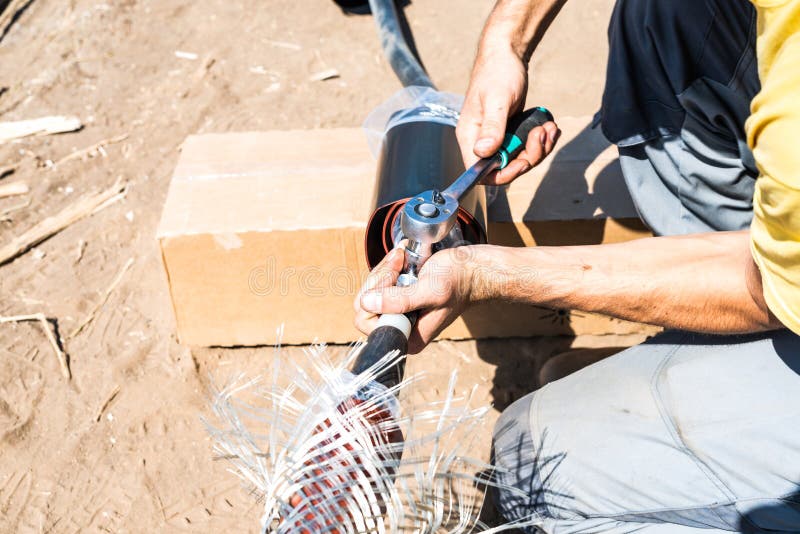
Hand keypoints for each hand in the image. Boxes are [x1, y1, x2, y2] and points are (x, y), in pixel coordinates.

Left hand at [354, 247, 475, 353]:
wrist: (472, 269)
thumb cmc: (458, 281)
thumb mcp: (429, 291)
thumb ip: (398, 301)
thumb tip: (366, 303)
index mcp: (407, 338)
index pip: (365, 321)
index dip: (375, 295)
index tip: (395, 276)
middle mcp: (400, 329)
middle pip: (364, 304)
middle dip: (380, 277)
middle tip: (399, 262)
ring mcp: (399, 314)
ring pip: (370, 291)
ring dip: (384, 269)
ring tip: (402, 258)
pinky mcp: (400, 299)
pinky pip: (379, 284)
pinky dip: (387, 268)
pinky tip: (402, 259)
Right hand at [456, 48, 559, 184]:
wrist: (506, 55)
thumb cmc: (497, 72)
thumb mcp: (497, 100)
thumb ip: (492, 127)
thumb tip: (482, 152)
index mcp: (470, 137)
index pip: (480, 172)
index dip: (503, 173)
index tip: (523, 161)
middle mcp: (481, 141)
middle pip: (505, 168)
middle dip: (529, 156)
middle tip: (542, 133)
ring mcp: (496, 138)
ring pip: (519, 159)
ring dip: (539, 147)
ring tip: (548, 126)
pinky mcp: (510, 133)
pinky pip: (526, 147)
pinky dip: (541, 140)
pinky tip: (548, 126)